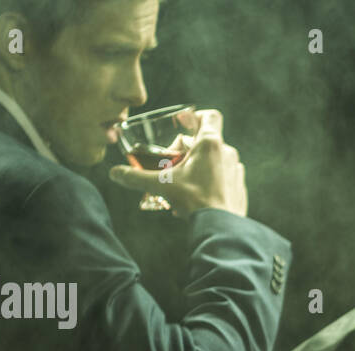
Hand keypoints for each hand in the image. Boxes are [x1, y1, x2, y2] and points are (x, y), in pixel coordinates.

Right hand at [109, 108, 247, 217]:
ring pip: (215, 160)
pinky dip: (209, 183)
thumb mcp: (161, 186)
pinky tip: (196, 198)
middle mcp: (228, 153)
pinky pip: (223, 178)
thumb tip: (114, 173)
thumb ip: (136, 177)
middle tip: (171, 165)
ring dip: (197, 167)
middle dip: (186, 150)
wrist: (221, 229)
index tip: (183, 127)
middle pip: (205, 141)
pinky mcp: (239, 188)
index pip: (210, 116)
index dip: (196, 117)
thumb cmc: (195, 201)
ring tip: (182, 184)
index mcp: (211, 144)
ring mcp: (236, 171)